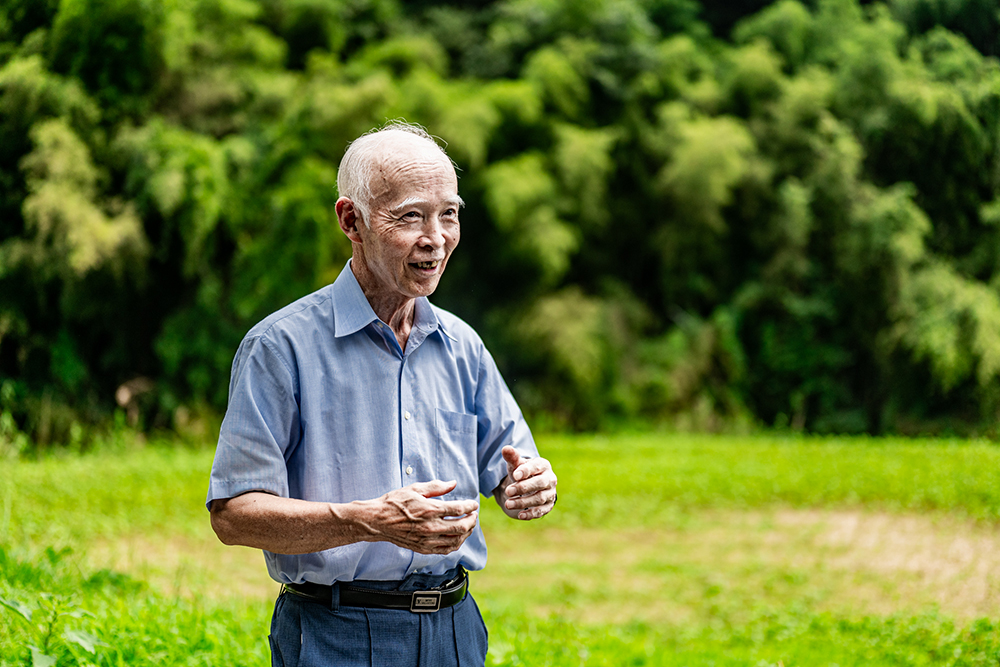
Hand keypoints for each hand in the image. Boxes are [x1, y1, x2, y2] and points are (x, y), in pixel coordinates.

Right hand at [363, 480, 478, 554]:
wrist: (378, 521)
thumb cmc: (394, 503)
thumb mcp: (415, 488)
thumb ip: (436, 486)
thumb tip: (453, 483)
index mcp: (430, 509)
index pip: (458, 509)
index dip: (470, 506)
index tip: (473, 504)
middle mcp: (431, 527)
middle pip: (461, 526)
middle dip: (472, 520)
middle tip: (474, 515)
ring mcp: (427, 540)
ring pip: (456, 540)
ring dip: (466, 533)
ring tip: (468, 526)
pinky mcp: (423, 548)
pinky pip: (445, 550)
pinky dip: (455, 544)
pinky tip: (457, 538)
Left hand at [498, 445, 556, 519]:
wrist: (530, 486)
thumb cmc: (523, 472)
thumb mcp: (517, 464)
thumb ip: (512, 457)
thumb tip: (505, 448)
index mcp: (543, 465)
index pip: (536, 467)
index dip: (526, 471)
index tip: (514, 475)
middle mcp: (550, 479)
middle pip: (540, 483)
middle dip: (523, 487)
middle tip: (508, 491)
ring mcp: (550, 493)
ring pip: (539, 498)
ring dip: (523, 502)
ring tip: (508, 504)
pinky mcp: (548, 506)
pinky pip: (541, 511)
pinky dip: (531, 514)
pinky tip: (520, 515)